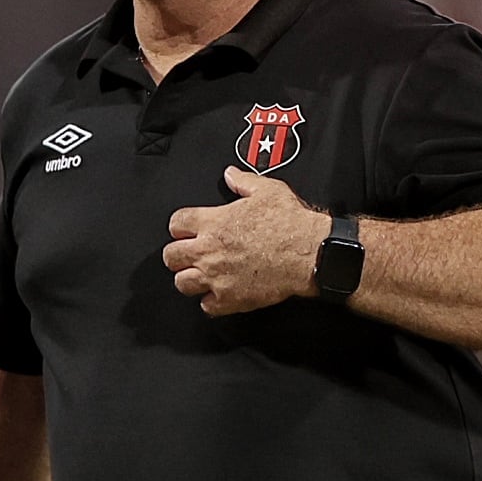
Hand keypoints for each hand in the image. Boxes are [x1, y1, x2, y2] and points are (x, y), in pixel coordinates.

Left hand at [163, 166, 331, 315]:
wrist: (311, 254)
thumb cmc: (291, 223)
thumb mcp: (267, 190)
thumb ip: (243, 181)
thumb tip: (230, 174)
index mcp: (213, 222)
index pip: (176, 223)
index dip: (180, 226)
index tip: (187, 229)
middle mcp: (208, 250)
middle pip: (170, 256)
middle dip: (177, 254)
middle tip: (189, 253)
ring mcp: (217, 276)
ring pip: (182, 283)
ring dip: (189, 278)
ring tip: (201, 275)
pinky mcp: (230, 299)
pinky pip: (206, 306)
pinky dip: (211, 302)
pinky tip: (220, 294)